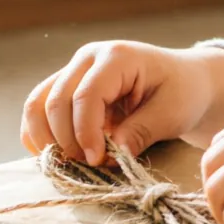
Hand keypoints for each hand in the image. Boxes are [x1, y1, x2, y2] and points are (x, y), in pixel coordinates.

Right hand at [21, 41, 223, 164]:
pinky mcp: (67, 87)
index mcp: (117, 57)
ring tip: (71, 163)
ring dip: (46, 139)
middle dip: (67, 140)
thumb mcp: (172, 113)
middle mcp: (87, 58)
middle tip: (89, 166)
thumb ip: (140, 132)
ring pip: (37, 104)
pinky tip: (57, 156)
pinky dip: (40, 135)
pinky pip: (38, 110)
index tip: (98, 160)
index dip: (86, 132)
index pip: (86, 95)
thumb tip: (107, 155)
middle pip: (55, 101)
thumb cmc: (183, 92)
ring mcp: (73, 71)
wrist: (186, 81)